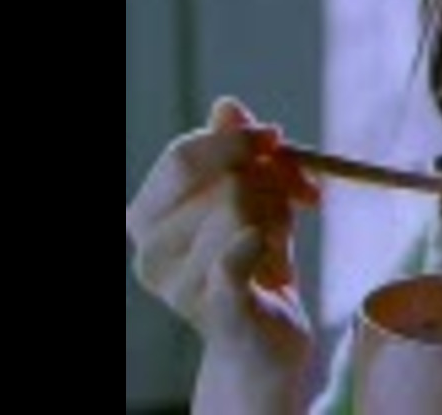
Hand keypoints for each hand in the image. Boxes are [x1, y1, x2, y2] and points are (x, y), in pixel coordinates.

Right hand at [126, 97, 319, 412]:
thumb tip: (227, 105)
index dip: (235, 142)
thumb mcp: (251, 195)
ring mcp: (178, 287)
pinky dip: (257, 246)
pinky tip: (265, 249)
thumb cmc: (254, 258)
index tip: (275, 136)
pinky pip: (235, 259)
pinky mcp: (215, 312)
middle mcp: (150, 252)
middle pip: (224, 183)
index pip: (183, 158)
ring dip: (279, 220)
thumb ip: (236, 150)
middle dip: (271, 183)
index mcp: (147, 216)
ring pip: (244, 214)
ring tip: (280, 242)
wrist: (267, 334)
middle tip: (294, 196)